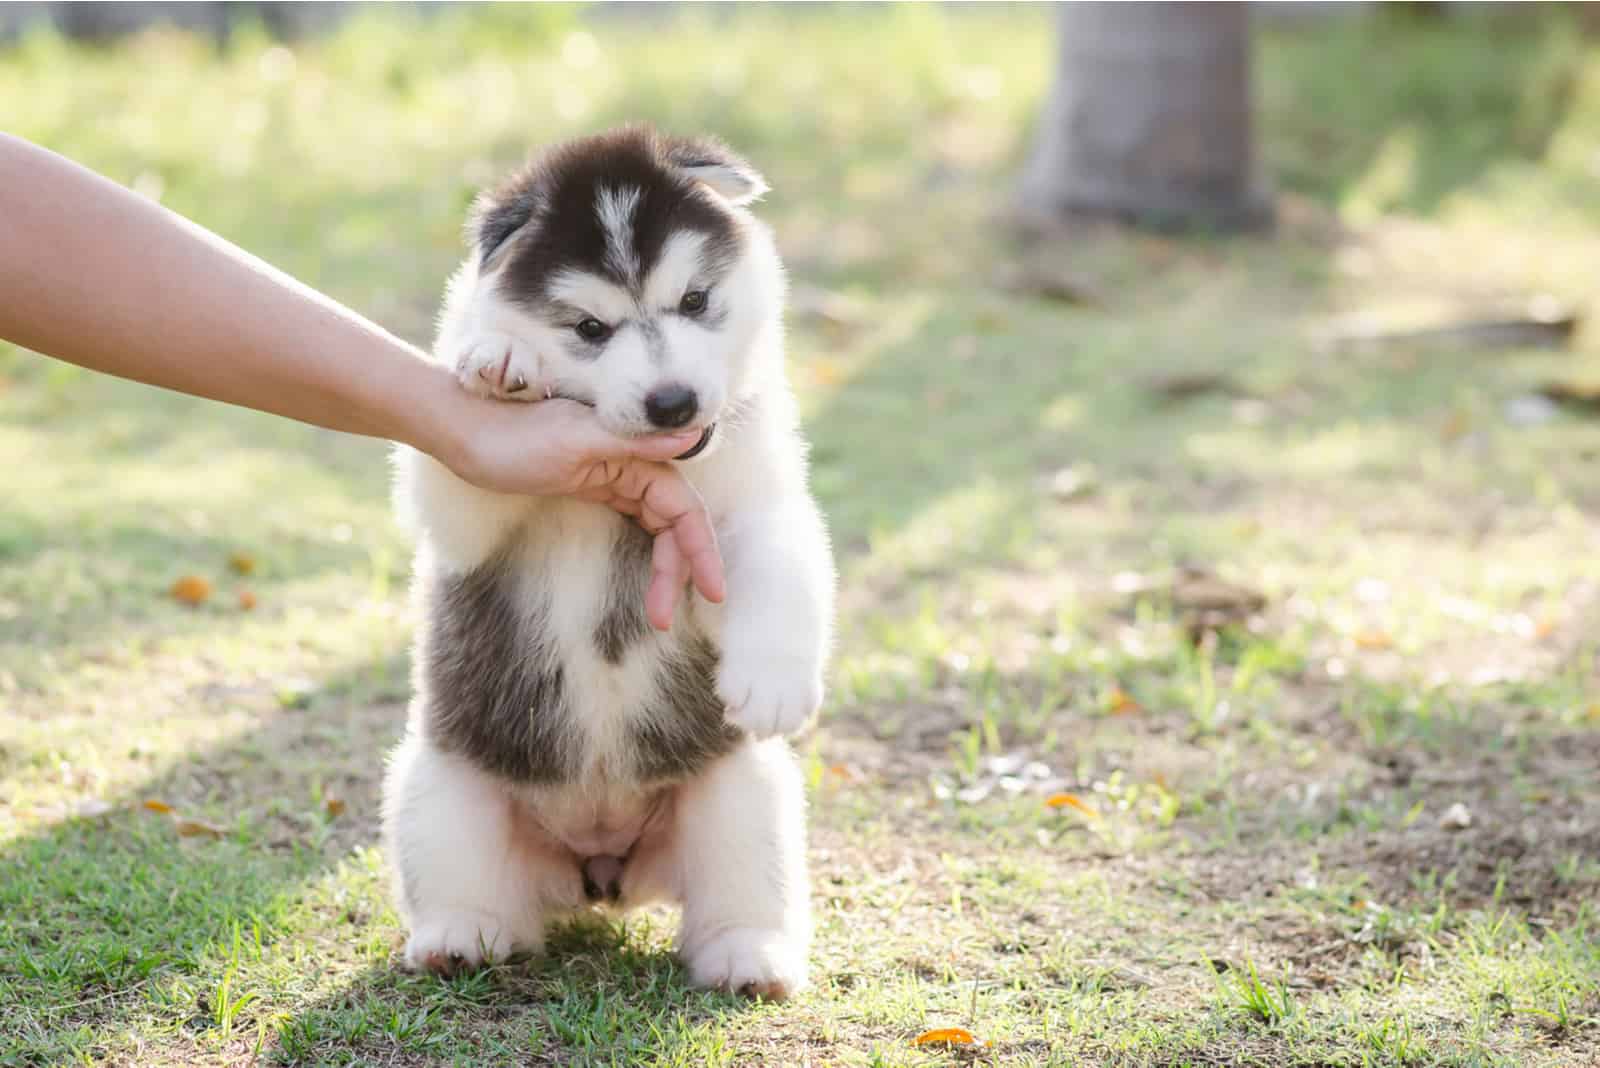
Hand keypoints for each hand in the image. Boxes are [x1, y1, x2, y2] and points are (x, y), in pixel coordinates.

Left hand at [446, 397, 723, 627]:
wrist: (465, 434)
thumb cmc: (513, 436)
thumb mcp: (575, 440)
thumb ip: (635, 441)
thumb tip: (694, 434)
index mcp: (635, 452)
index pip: (683, 508)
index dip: (701, 550)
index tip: (711, 592)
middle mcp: (634, 463)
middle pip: (675, 525)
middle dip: (678, 571)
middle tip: (665, 618)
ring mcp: (616, 478)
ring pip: (658, 530)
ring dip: (663, 570)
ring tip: (656, 614)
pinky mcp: (598, 489)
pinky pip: (637, 525)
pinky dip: (647, 554)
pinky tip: (647, 580)